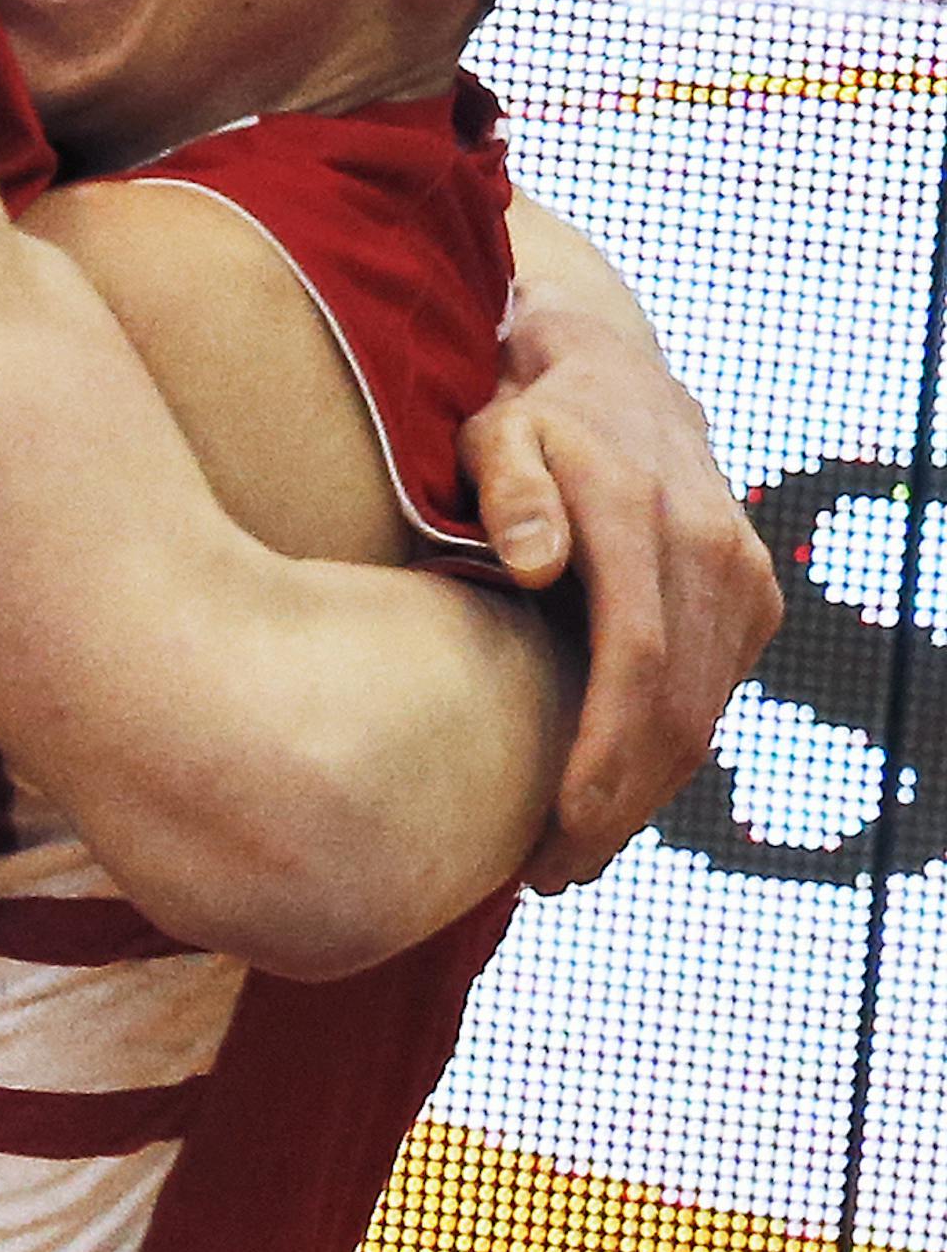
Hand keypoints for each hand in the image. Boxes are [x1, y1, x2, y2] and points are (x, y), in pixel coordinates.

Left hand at [465, 307, 780, 892]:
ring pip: (702, 717)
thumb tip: (535, 562)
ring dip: (644, 796)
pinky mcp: (755, 598)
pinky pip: (714, 697)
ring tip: (570, 855)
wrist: (619, 378)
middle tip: (548, 873)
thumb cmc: (533, 417)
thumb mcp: (496, 432)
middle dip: (618, 806)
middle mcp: (714, 553)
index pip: (634, 663)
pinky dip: (667, 755)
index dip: (601, 756)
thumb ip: (510, 489)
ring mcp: (744, 578)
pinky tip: (612, 794)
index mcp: (646, 518)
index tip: (553, 829)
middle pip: (676, 711)